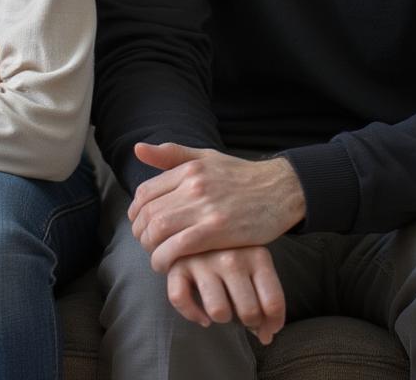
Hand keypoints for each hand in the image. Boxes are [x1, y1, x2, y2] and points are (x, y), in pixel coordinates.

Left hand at [130, 143, 305, 272]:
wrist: (280, 190)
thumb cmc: (241, 176)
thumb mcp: (206, 157)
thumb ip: (172, 155)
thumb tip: (138, 149)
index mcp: (188, 169)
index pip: (145, 192)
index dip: (135, 212)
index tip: (140, 225)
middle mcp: (193, 186)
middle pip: (148, 213)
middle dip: (140, 233)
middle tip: (146, 244)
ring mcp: (205, 208)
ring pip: (158, 230)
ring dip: (150, 248)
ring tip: (156, 257)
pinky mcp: (217, 230)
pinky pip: (178, 247)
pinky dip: (165, 259)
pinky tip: (167, 266)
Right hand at [167, 246, 285, 344]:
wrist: (201, 224)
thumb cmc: (235, 252)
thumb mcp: (257, 265)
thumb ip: (266, 297)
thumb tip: (265, 337)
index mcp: (257, 255)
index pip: (273, 303)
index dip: (272, 325)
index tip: (267, 329)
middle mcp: (231, 257)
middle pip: (249, 312)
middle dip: (248, 322)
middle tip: (243, 314)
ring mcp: (204, 260)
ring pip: (219, 311)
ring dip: (222, 317)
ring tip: (223, 308)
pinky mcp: (179, 264)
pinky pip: (183, 302)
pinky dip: (192, 314)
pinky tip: (201, 315)